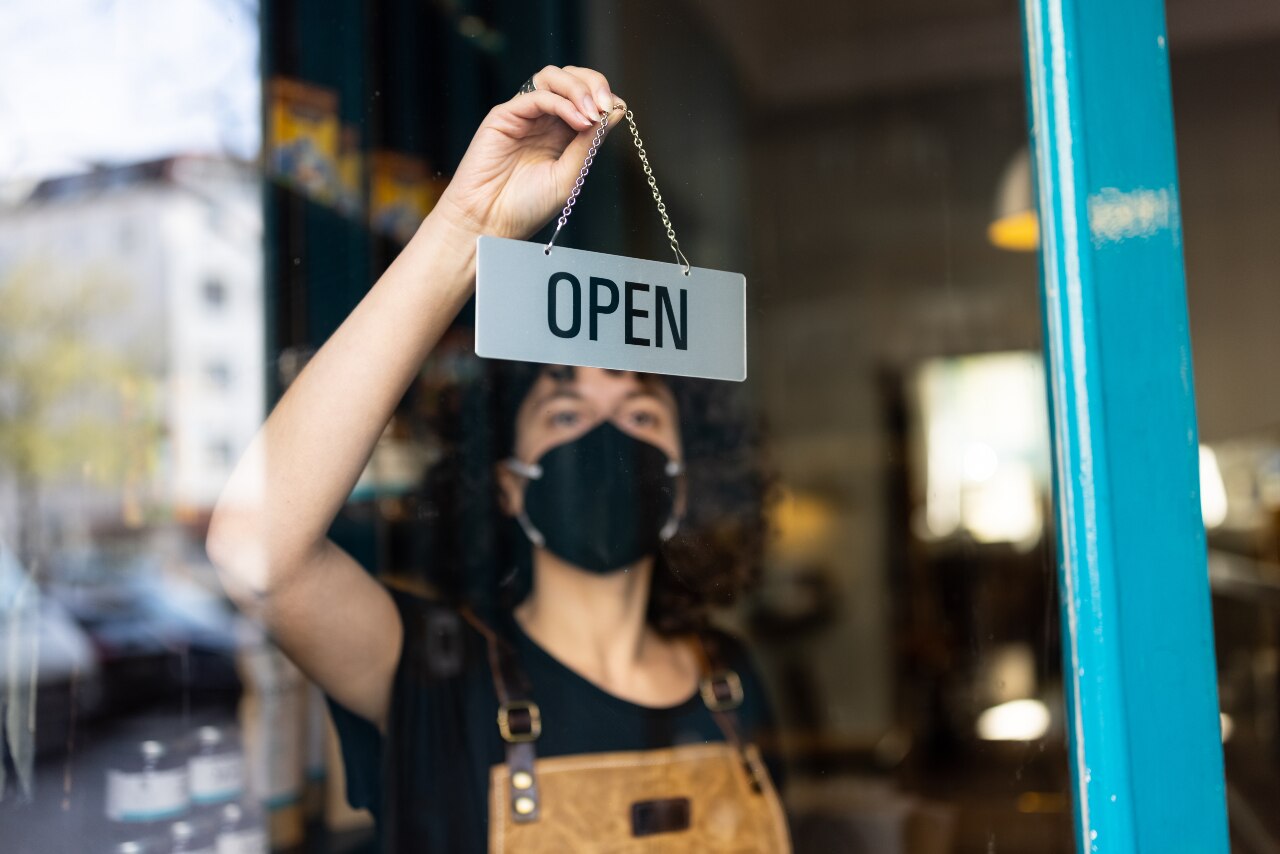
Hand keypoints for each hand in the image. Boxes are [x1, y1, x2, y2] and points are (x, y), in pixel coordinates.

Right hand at [430, 66, 623, 243]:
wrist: (491, 220)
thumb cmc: (528, 206)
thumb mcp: (570, 174)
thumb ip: (591, 142)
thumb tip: (618, 111)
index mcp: (562, 133)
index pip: (587, 97)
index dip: (604, 96)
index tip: (617, 109)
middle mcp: (544, 119)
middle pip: (571, 78)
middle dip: (594, 84)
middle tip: (606, 105)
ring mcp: (524, 115)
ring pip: (552, 77)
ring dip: (578, 88)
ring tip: (592, 112)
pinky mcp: (504, 115)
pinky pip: (536, 96)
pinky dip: (561, 102)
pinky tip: (578, 120)